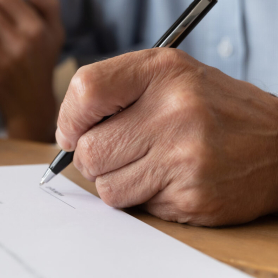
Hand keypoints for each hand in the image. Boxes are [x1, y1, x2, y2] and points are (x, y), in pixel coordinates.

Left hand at [56, 49, 277, 226]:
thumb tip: (65, 134)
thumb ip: (113, 90)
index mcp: (163, 71)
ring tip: (147, 164)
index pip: (86, 90)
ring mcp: (186, 157)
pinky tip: (170, 179)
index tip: (73, 130)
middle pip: (89, 150)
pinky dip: (143, 197)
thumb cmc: (212, 107)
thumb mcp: (168, 74)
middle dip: (91, 157)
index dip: (69, 117)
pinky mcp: (194, 196)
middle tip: (115, 151)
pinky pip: (136, 207)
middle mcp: (175, 110)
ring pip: (106, 186)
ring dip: (116, 181)